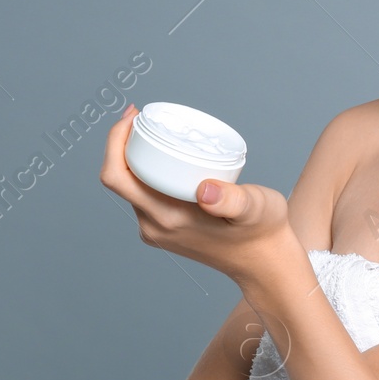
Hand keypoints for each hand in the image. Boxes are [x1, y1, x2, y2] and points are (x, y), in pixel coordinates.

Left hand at [100, 103, 293, 285]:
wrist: (264, 263)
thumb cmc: (262, 232)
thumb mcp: (255, 208)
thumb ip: (232, 200)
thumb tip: (205, 190)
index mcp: (168, 218)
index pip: (117, 178)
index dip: (114, 142)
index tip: (134, 116)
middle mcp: (154, 226)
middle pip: (119, 180)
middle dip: (122, 144)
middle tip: (143, 118)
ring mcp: (157, 231)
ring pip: (130, 187)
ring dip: (134, 158)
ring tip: (153, 133)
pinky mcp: (164, 230)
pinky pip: (143, 195)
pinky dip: (146, 173)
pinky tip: (163, 158)